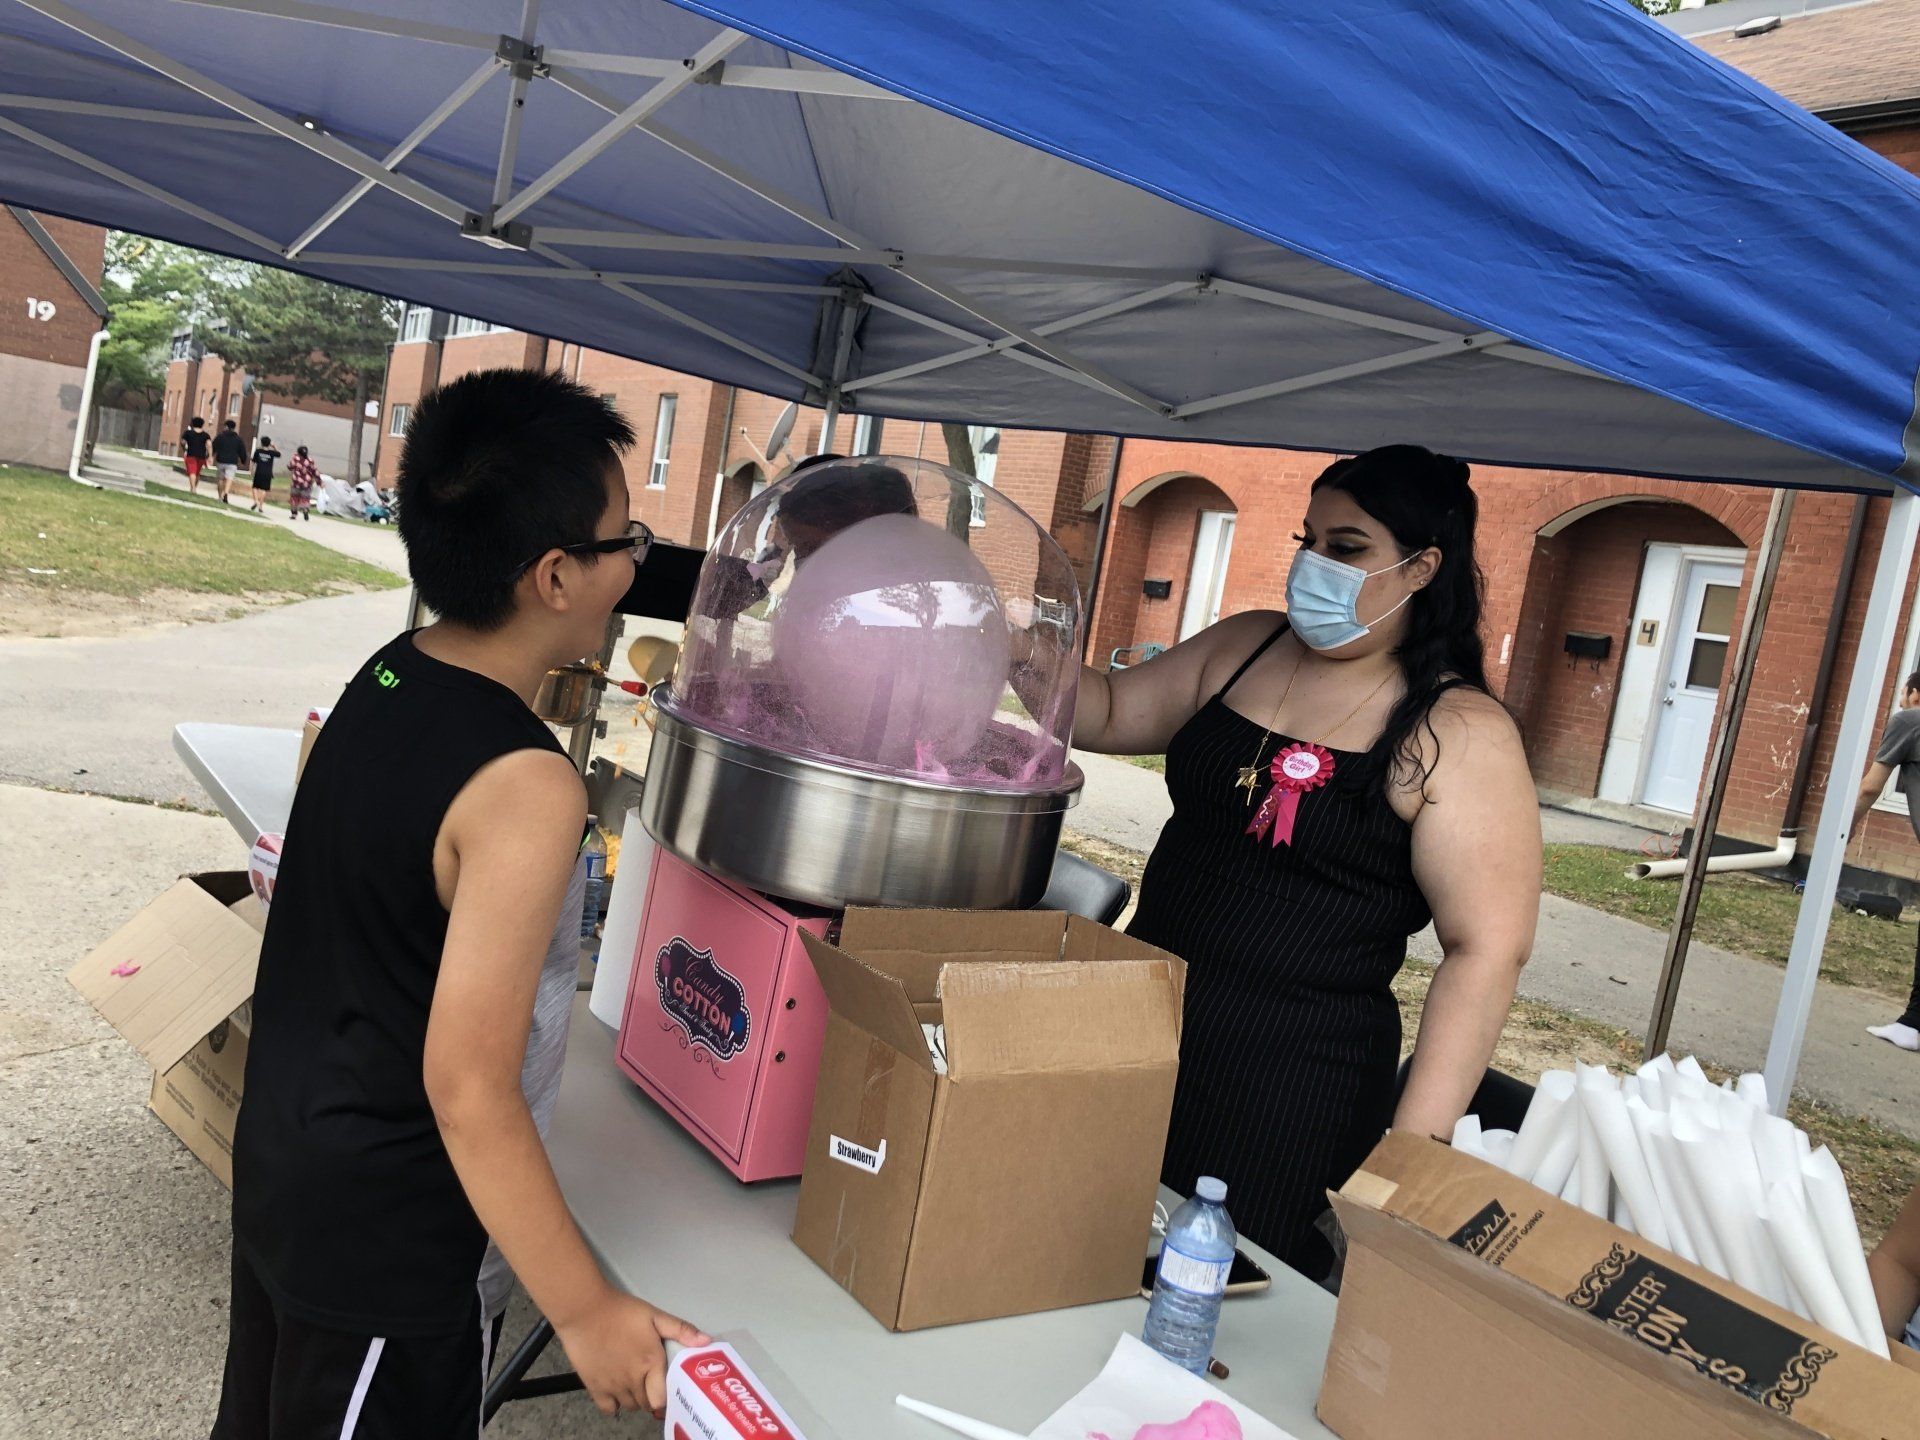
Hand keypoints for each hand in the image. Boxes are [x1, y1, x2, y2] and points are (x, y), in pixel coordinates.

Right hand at [554, 1289, 708, 1418]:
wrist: (585, 1309)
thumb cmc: (621, 1311)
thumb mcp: (654, 1315)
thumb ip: (680, 1329)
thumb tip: (706, 1341)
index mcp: (651, 1363)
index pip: (662, 1398)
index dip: (666, 1396)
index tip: (665, 1386)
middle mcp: (633, 1379)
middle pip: (647, 1404)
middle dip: (651, 1396)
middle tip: (651, 1382)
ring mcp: (613, 1386)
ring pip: (630, 1406)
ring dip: (635, 1399)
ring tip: (635, 1383)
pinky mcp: (594, 1387)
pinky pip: (608, 1409)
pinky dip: (614, 1405)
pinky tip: (617, 1391)